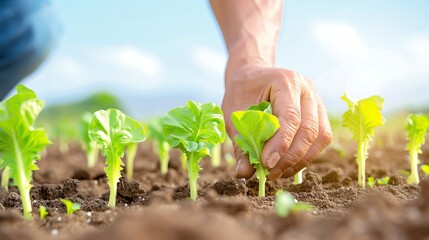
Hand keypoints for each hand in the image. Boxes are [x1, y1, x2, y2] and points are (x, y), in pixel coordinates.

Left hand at [222, 61, 332, 180]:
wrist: (251, 77)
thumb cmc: (241, 93)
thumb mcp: (233, 115)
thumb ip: (240, 143)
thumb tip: (244, 174)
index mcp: (286, 81)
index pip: (291, 117)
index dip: (281, 144)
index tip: (266, 164)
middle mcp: (307, 88)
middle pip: (309, 129)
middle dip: (291, 157)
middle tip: (271, 173)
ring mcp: (317, 99)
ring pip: (320, 136)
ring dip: (301, 160)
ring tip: (278, 172)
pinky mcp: (319, 112)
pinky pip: (321, 138)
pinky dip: (306, 155)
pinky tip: (287, 165)